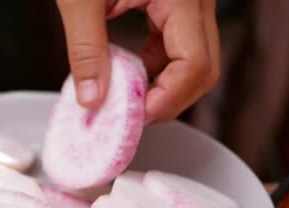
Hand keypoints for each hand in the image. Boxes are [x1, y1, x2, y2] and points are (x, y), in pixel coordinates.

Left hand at [56, 0, 219, 123]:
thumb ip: (86, 50)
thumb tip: (93, 99)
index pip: (195, 65)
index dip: (166, 100)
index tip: (132, 115)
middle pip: (203, 68)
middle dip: (168, 98)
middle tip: (129, 113)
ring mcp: (190, 1)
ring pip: (194, 60)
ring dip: (161, 84)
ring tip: (123, 93)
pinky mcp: (176, 2)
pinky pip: (178, 45)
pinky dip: (155, 65)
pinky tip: (128, 68)